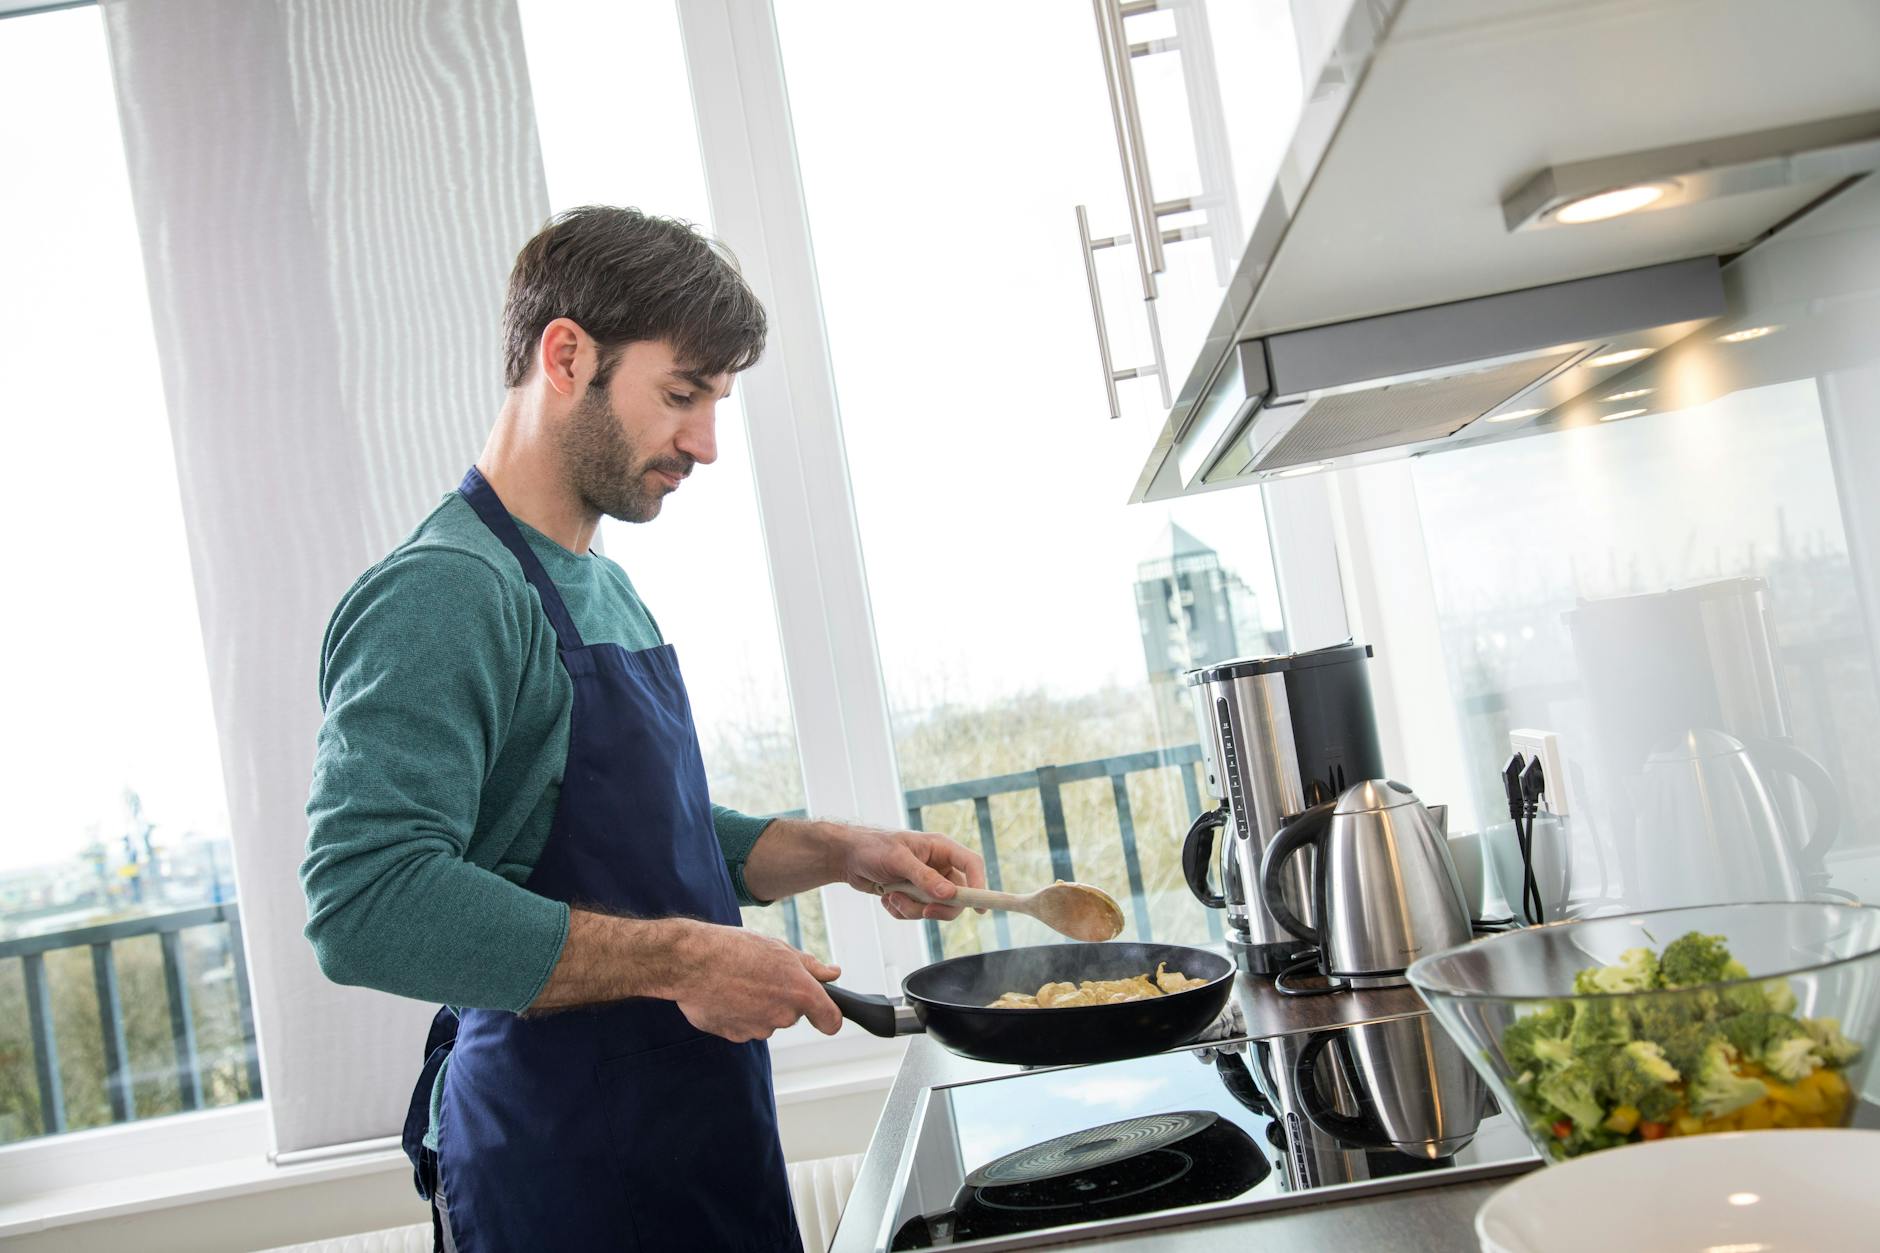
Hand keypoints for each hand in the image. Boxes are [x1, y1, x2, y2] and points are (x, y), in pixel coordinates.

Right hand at [667, 921, 842, 1042]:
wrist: (691, 963)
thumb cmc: (735, 949)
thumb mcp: (778, 948)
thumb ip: (810, 965)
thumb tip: (832, 973)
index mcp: (801, 992)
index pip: (830, 1020)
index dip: (828, 1016)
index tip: (823, 1014)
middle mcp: (783, 1015)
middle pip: (792, 1013)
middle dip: (781, 998)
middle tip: (760, 974)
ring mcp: (759, 1029)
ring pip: (767, 1020)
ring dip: (758, 1006)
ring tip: (737, 981)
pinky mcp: (736, 1036)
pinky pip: (745, 1027)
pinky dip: (738, 1014)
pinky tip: (724, 994)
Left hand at [835, 827, 987, 921]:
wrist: (847, 858)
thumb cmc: (872, 848)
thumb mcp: (898, 860)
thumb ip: (924, 878)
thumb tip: (949, 894)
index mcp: (941, 849)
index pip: (972, 865)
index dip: (980, 885)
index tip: (981, 909)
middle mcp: (938, 866)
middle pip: (958, 895)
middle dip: (940, 907)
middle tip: (924, 912)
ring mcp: (926, 883)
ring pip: (935, 909)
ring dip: (913, 909)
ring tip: (892, 896)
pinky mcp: (913, 896)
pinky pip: (917, 914)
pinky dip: (902, 911)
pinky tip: (887, 897)